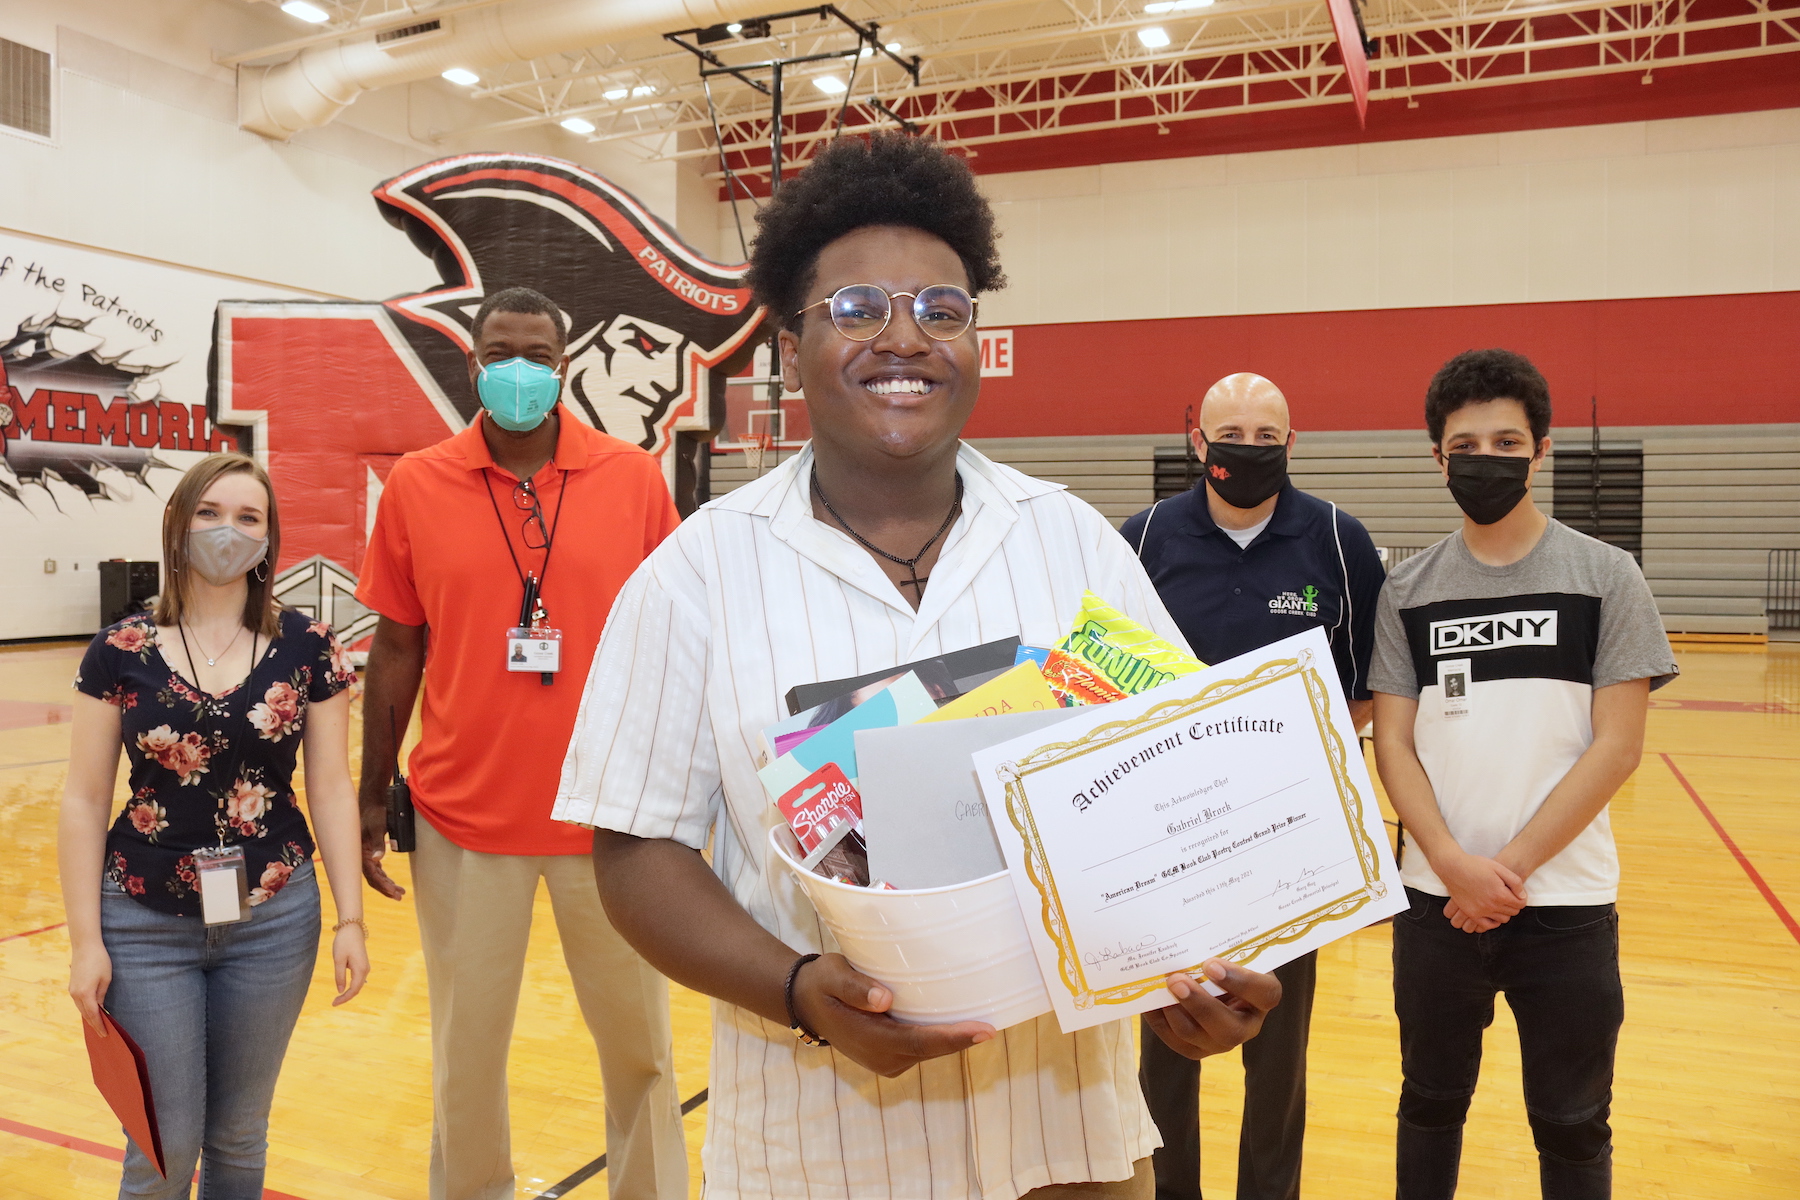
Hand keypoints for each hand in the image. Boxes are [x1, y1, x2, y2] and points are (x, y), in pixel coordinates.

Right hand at [68, 942, 111, 1032]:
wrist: (85, 946)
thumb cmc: (100, 960)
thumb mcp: (106, 978)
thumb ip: (102, 995)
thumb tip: (100, 1008)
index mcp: (85, 994)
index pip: (93, 1014)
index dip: (99, 1025)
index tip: (105, 1034)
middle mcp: (76, 994)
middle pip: (85, 1014)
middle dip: (94, 1024)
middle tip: (103, 1033)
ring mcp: (72, 990)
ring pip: (81, 1009)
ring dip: (89, 1017)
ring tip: (98, 1025)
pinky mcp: (72, 986)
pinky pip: (79, 1002)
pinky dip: (85, 1009)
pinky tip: (91, 1012)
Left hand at [331, 924, 369, 1005]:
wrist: (352, 928)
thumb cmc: (344, 942)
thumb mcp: (338, 960)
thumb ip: (339, 976)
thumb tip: (340, 990)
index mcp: (360, 970)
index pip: (353, 990)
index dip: (344, 998)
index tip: (333, 1003)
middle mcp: (365, 970)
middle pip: (357, 989)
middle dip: (346, 997)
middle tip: (334, 1002)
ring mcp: (365, 966)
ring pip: (358, 984)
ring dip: (349, 991)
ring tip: (338, 997)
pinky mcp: (362, 963)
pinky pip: (358, 979)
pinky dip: (351, 985)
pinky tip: (343, 986)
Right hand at [360, 802, 404, 900]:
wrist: (373, 800)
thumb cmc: (375, 812)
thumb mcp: (378, 827)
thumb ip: (377, 843)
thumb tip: (377, 860)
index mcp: (361, 852)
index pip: (371, 875)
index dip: (383, 886)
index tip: (394, 893)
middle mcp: (361, 855)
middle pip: (373, 878)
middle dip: (386, 888)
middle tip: (400, 896)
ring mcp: (365, 853)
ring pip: (375, 874)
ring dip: (386, 883)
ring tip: (399, 892)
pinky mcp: (370, 850)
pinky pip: (376, 868)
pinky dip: (383, 875)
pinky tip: (389, 880)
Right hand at [791, 953, 993, 1077]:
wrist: (807, 1003)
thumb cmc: (823, 984)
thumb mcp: (832, 976)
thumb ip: (854, 987)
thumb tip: (884, 999)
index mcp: (869, 1039)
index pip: (919, 1042)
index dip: (953, 1038)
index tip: (984, 1030)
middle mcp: (882, 1057)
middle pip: (931, 1049)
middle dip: (963, 1037)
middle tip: (997, 1019)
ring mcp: (887, 1060)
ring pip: (929, 1050)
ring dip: (954, 1037)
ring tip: (985, 1017)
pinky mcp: (891, 1056)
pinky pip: (922, 1047)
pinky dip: (941, 1036)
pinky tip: (959, 1020)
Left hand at [1143, 958, 1281, 1059]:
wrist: (1212, 979)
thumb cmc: (1225, 959)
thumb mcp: (1230, 950)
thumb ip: (1219, 945)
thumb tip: (1189, 927)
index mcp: (1263, 996)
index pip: (1265, 994)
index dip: (1240, 981)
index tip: (1211, 963)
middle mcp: (1247, 1025)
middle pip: (1229, 1029)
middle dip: (1200, 1005)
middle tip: (1176, 980)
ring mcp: (1221, 1041)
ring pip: (1198, 1038)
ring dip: (1176, 1013)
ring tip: (1161, 988)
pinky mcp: (1197, 1049)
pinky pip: (1176, 1042)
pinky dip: (1160, 1022)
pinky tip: (1150, 1002)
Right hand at [1434, 849, 1525, 930]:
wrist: (1453, 867)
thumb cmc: (1476, 865)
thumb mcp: (1499, 868)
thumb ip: (1515, 882)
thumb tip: (1522, 896)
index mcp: (1501, 894)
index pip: (1520, 904)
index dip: (1521, 898)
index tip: (1516, 893)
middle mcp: (1492, 905)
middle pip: (1512, 912)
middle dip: (1513, 904)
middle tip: (1507, 895)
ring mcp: (1481, 911)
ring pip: (1502, 919)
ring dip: (1504, 912)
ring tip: (1499, 902)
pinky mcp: (1471, 913)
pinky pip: (1487, 925)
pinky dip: (1493, 922)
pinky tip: (1492, 913)